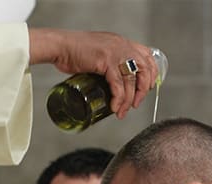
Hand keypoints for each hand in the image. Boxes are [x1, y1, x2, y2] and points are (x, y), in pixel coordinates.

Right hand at [28, 28, 158, 118]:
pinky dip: (118, 99)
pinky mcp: (106, 61)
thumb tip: (115, 82)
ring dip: (128, 100)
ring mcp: (115, 52)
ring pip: (131, 81)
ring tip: (122, 111)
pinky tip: (114, 107)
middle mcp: (122, 46)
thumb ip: (109, 61)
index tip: (148, 88)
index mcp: (122, 43)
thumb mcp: (99, 52)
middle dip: (143, 90)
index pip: (147, 56)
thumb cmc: (74, 51)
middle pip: (144, 69)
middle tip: (135, 104)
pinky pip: (118, 85)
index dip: (151, 73)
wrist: (59, 46)